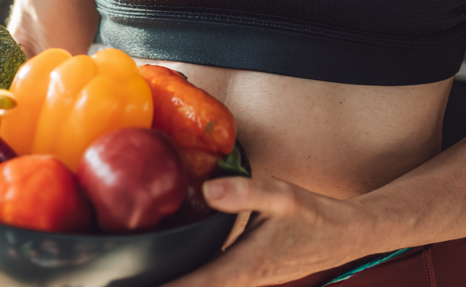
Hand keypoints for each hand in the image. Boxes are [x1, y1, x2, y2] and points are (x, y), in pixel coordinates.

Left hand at [165, 177, 376, 286]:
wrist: (341, 235)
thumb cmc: (312, 216)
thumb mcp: (281, 196)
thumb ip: (244, 193)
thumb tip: (208, 189)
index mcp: (244, 265)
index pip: (194, 285)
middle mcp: (241, 279)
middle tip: (123, 284)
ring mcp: (245, 280)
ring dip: (178, 284)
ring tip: (144, 278)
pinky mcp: (247, 274)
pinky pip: (213, 281)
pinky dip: (193, 280)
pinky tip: (178, 272)